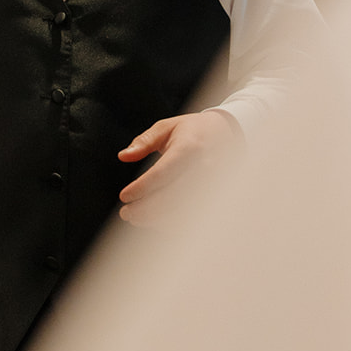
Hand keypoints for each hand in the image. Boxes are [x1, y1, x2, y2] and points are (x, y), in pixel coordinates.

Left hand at [117, 110, 236, 225]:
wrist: (227, 134)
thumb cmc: (193, 131)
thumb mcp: (166, 127)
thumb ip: (144, 142)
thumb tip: (123, 156)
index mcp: (188, 147)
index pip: (162, 172)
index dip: (142, 187)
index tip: (124, 196)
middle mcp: (203, 168)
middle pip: (172, 196)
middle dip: (146, 209)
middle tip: (126, 213)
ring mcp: (212, 185)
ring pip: (183, 210)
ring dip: (157, 219)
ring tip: (136, 218)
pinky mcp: (215, 197)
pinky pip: (194, 217)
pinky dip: (172, 223)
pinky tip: (155, 221)